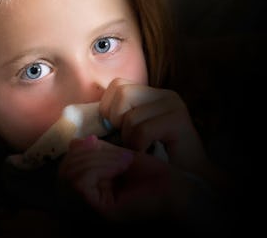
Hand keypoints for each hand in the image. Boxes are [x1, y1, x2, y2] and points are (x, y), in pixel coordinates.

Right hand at [58, 135, 186, 221]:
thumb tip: (75, 142)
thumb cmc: (152, 173)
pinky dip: (98, 168)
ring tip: (122, 161)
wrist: (175, 188)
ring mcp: (96, 208)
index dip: (77, 150)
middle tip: (115, 153)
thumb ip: (96, 151)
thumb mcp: (118, 156)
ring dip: (96, 160)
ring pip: (73, 176)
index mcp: (93, 188)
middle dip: (87, 154)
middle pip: (66, 171)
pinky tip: (119, 168)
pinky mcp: (104, 211)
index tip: (95, 141)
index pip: (66, 167)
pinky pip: (83, 183)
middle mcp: (91, 200)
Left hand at [98, 79, 215, 181]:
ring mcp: (173, 106)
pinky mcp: (179, 121)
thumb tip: (75, 116)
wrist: (191, 182)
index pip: (117, 85)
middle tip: (127, 139)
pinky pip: (142, 130)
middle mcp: (164, 95)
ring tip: (141, 149)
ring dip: (129, 139)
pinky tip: (149, 155)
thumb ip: (112, 120)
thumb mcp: (130, 133)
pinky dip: (139, 147)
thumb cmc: (155, 160)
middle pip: (122, 92)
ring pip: (130, 116)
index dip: (108, 108)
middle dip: (116, 120)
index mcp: (152, 94)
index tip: (115, 129)